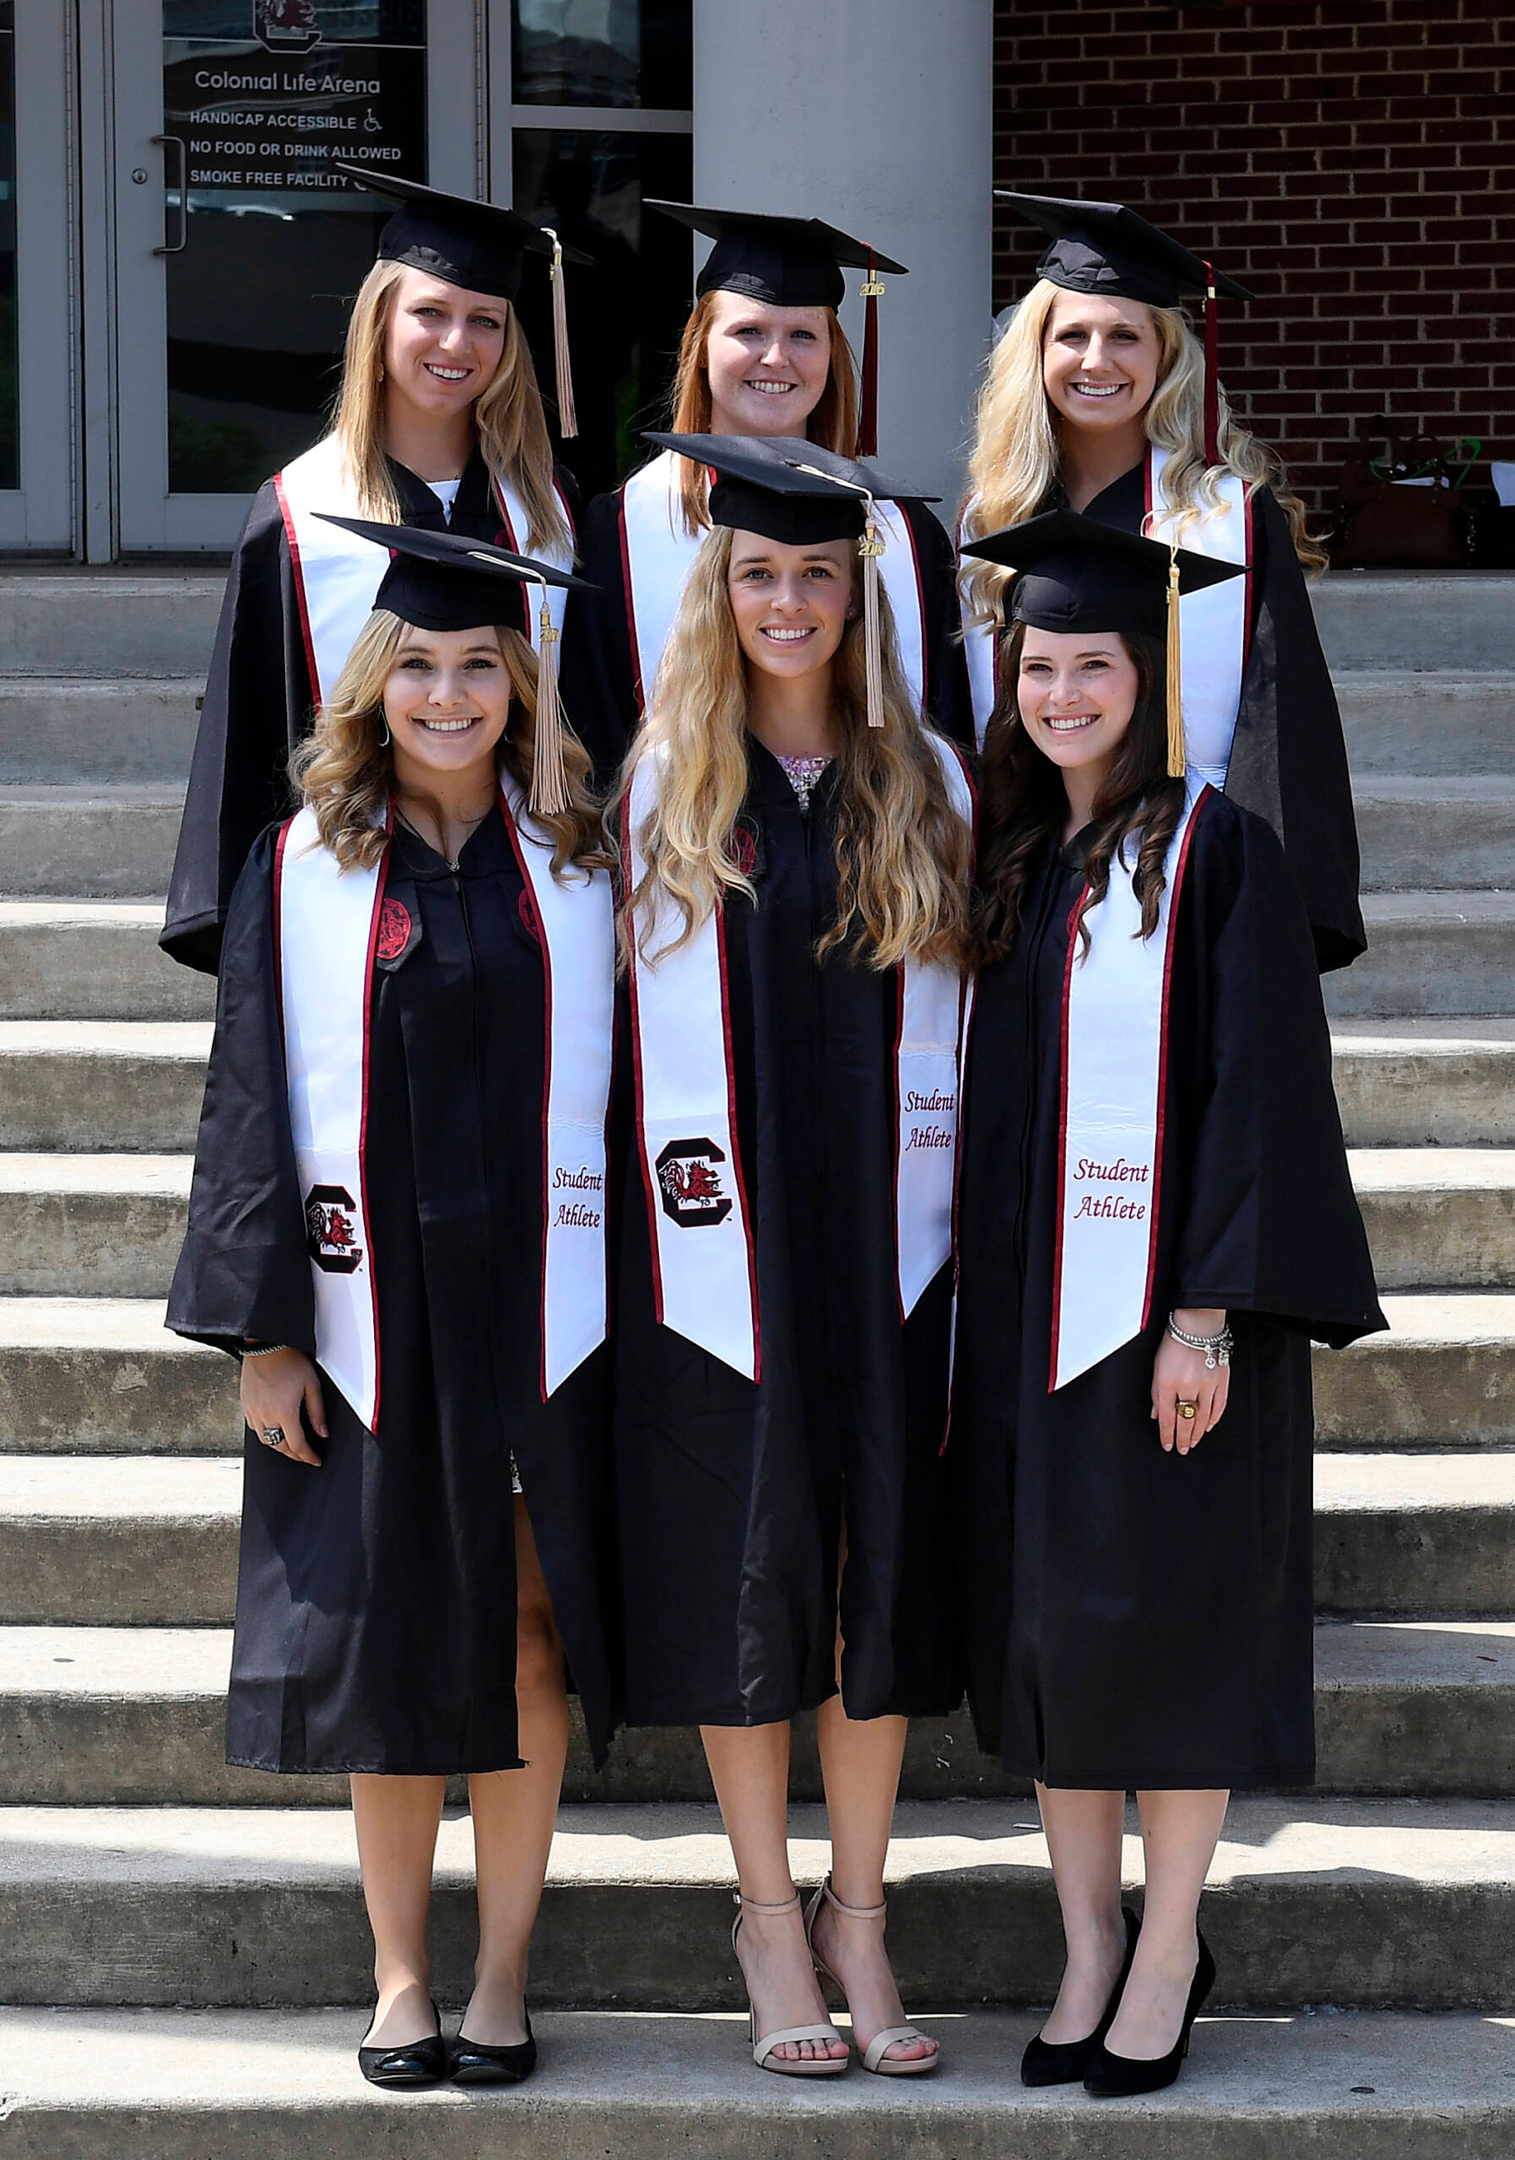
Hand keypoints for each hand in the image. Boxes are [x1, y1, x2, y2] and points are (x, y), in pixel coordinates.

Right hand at [240, 1347, 325, 1466]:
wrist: (266, 1344)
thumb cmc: (290, 1360)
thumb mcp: (311, 1385)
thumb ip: (317, 1412)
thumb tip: (322, 1433)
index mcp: (284, 1412)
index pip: (297, 1445)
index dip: (308, 1456)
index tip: (315, 1460)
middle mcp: (265, 1415)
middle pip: (280, 1447)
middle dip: (295, 1454)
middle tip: (305, 1455)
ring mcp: (252, 1411)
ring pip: (265, 1440)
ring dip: (279, 1446)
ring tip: (291, 1445)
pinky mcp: (245, 1404)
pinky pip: (254, 1427)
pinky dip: (265, 1433)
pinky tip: (273, 1429)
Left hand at [1150, 1308, 1228, 1455]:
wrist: (1197, 1325)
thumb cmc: (1173, 1344)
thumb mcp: (1157, 1367)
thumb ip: (1156, 1393)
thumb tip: (1156, 1416)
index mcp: (1168, 1382)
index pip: (1167, 1417)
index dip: (1167, 1435)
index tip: (1167, 1445)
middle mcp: (1188, 1386)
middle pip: (1185, 1421)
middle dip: (1182, 1439)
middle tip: (1182, 1450)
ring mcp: (1207, 1384)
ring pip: (1203, 1417)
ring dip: (1197, 1433)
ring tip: (1193, 1442)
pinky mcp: (1222, 1380)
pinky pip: (1219, 1406)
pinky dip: (1213, 1419)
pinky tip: (1207, 1427)